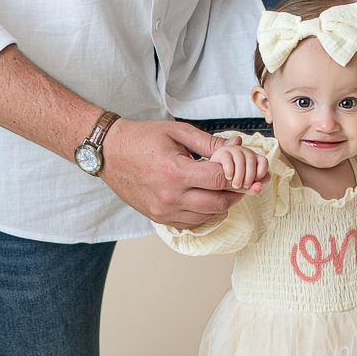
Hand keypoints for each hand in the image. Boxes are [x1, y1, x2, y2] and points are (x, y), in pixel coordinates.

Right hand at [98, 118, 244, 227]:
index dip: (238, 174)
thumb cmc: (141, 138)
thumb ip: (209, 142)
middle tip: (244, 181)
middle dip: (236, 192)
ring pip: (207, 216)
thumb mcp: (178, 132)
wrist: (109, 152)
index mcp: (175, 172)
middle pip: (218, 202)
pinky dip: (205, 213)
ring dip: (222, 203)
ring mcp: (163, 211)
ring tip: (225, 187)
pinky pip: (191, 223)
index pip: (219, 179)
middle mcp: (170, 197)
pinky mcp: (158, 218)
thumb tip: (236, 147)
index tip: (247, 169)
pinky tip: (206, 198)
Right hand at [210, 142, 266, 193]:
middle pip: (252, 160)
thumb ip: (252, 188)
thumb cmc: (232, 181)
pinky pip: (228, 159)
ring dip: (240, 175)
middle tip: (245, 187)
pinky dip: (230, 170)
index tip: (256, 182)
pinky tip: (228, 177)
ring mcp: (233, 151)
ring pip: (241, 160)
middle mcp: (245, 152)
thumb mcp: (243, 186)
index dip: (262, 172)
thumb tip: (259, 187)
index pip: (263, 161)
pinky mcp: (222, 153)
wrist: (213, 176)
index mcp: (253, 158)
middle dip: (250, 176)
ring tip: (236, 186)